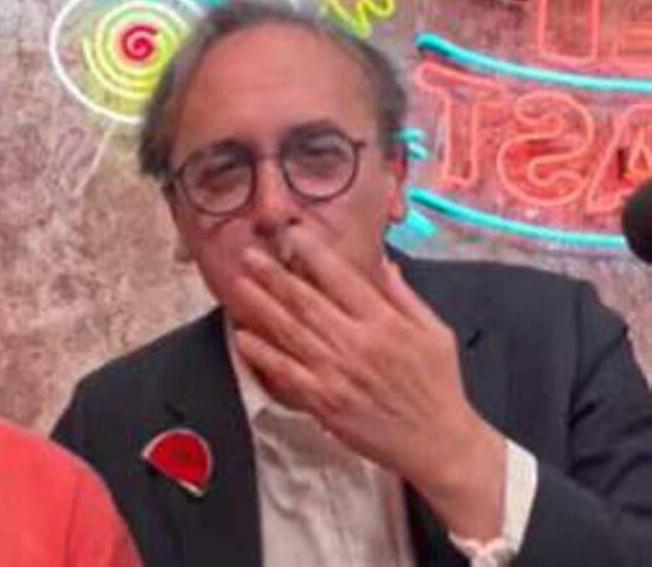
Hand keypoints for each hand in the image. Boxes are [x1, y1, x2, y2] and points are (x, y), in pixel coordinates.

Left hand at [230, 225, 505, 540]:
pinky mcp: (323, 401)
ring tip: (238, 284)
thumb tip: (383, 263)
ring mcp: (336, 373)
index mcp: (384, 322)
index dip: (313, 252)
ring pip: (290, 332)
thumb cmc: (438, 384)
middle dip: (274, 275)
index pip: (341, 278)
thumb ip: (404, 296)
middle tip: (248, 254)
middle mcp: (356, 343)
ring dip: (260, 306)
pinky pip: (286, 373)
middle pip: (306, 301)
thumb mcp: (434, 332)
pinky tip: (242, 337)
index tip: (292, 233)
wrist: (437, 442)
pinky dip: (263, 354)